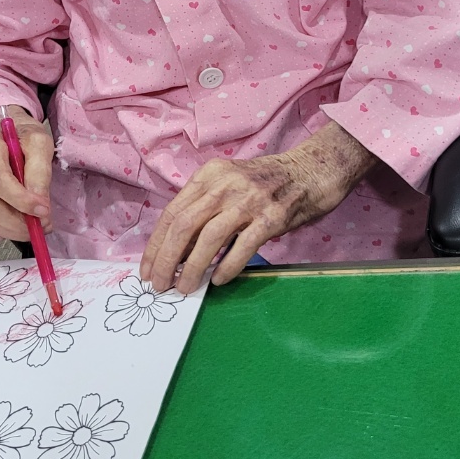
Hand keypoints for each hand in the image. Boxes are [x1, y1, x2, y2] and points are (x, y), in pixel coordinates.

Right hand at [0, 110, 53, 251]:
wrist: (8, 135)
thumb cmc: (23, 138)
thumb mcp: (39, 143)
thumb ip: (40, 170)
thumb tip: (39, 203)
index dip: (22, 200)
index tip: (44, 210)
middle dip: (20, 223)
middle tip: (43, 224)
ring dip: (11, 231)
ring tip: (34, 227)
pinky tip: (0, 235)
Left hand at [141, 121, 376, 294]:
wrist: (312, 170)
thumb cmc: (267, 183)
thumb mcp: (230, 185)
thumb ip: (205, 209)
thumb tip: (177, 250)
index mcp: (210, 174)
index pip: (172, 212)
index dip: (156, 244)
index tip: (147, 269)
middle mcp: (226, 183)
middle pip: (184, 225)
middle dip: (166, 260)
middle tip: (159, 285)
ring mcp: (250, 199)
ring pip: (209, 237)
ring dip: (192, 268)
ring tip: (184, 288)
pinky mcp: (272, 217)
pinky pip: (242, 246)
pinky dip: (227, 266)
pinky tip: (218, 280)